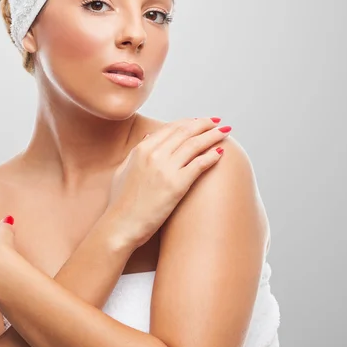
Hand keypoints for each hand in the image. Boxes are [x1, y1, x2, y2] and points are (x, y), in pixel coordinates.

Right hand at [105, 117, 230, 248]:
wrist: (120, 226)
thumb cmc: (121, 202)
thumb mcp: (123, 169)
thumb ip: (136, 151)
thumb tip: (149, 136)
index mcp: (142, 149)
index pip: (172, 127)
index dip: (190, 122)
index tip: (202, 121)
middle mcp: (154, 154)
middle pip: (186, 131)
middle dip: (205, 124)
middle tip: (218, 122)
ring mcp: (166, 169)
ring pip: (195, 144)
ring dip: (213, 135)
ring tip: (225, 132)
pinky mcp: (176, 185)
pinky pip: (199, 164)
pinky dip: (212, 156)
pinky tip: (221, 152)